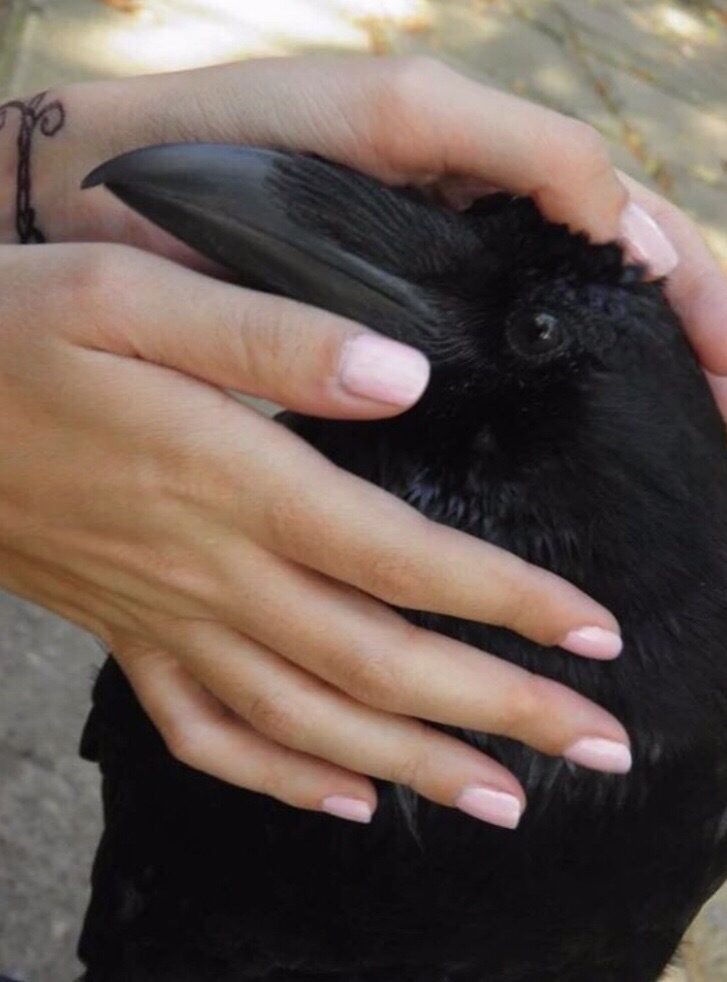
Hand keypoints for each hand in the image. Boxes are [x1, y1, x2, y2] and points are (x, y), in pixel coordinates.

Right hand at [0, 241, 628, 828]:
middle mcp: (212, 572)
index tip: (595, 634)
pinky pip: (211, 738)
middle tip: (597, 746)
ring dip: (416, 764)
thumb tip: (403, 378)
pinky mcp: (128, 639)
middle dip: (500, 709)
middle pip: (380, 665)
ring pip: (311, 722)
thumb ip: (272, 339)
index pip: (404, 560)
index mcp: (231, 482)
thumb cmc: (13, 335)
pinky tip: (348, 799)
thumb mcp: (132, 298)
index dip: (509, 602)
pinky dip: (286, 780)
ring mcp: (167, 620)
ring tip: (503, 800)